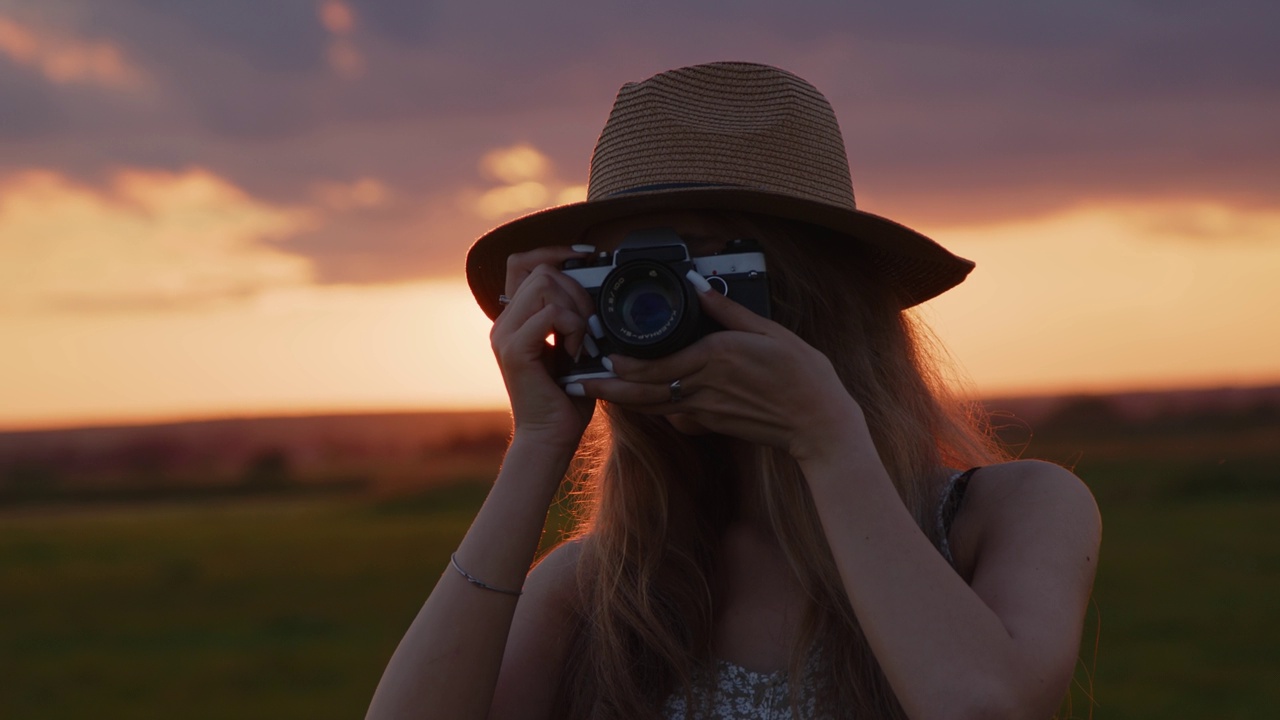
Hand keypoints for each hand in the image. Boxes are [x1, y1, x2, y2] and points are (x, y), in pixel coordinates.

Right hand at [490, 246, 596, 448]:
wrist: (550, 438)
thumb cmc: (567, 398)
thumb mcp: (572, 347)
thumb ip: (573, 317)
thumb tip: (597, 289)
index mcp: (515, 318)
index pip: (523, 261)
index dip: (553, 251)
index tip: (586, 256)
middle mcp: (504, 322)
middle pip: (539, 269)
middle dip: (576, 288)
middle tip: (591, 324)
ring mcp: (505, 335)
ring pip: (543, 285)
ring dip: (575, 308)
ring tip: (583, 340)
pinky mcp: (514, 351)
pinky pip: (548, 315)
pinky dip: (572, 328)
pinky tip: (578, 351)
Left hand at [579, 275, 868, 463]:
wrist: (819, 423)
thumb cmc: (802, 374)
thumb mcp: (769, 330)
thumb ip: (729, 311)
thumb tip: (701, 286)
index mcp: (714, 357)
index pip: (656, 365)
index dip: (624, 365)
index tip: (604, 356)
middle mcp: (704, 387)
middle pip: (644, 391)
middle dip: (610, 387)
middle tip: (582, 381)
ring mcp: (707, 411)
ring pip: (654, 407)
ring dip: (624, 401)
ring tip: (598, 393)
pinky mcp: (713, 425)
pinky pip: (676, 416)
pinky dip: (654, 409)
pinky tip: (643, 403)